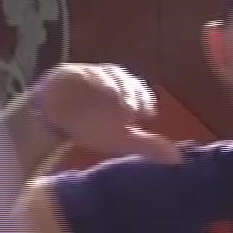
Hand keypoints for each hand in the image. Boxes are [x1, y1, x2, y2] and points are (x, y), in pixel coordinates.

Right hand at [27, 63, 180, 164]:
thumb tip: (178, 159)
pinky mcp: (66, 73)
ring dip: (112, 87)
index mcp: (123, 89)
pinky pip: (77, 74)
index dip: (144, 99)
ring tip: (116, 104)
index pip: (138, 89)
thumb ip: (147, 146)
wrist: (53, 124)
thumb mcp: (122, 140)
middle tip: (133, 110)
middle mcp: (107, 77)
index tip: (148, 115)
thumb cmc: (92, 128)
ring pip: (103, 74)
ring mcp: (86, 73)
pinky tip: (90, 96)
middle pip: (122, 79)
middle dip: (130, 92)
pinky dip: (87, 83)